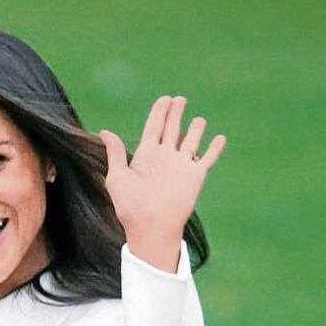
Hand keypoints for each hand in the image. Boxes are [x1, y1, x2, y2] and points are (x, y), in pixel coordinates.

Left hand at [99, 95, 225, 271]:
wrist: (151, 227)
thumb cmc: (130, 206)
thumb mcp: (117, 176)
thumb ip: (115, 153)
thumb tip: (105, 131)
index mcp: (145, 155)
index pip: (153, 127)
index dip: (159, 112)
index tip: (165, 99)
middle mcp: (164, 158)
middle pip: (171, 129)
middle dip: (175, 114)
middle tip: (179, 98)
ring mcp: (181, 166)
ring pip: (190, 141)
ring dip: (195, 130)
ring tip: (199, 119)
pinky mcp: (195, 175)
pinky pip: (207, 158)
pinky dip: (214, 148)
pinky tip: (220, 138)